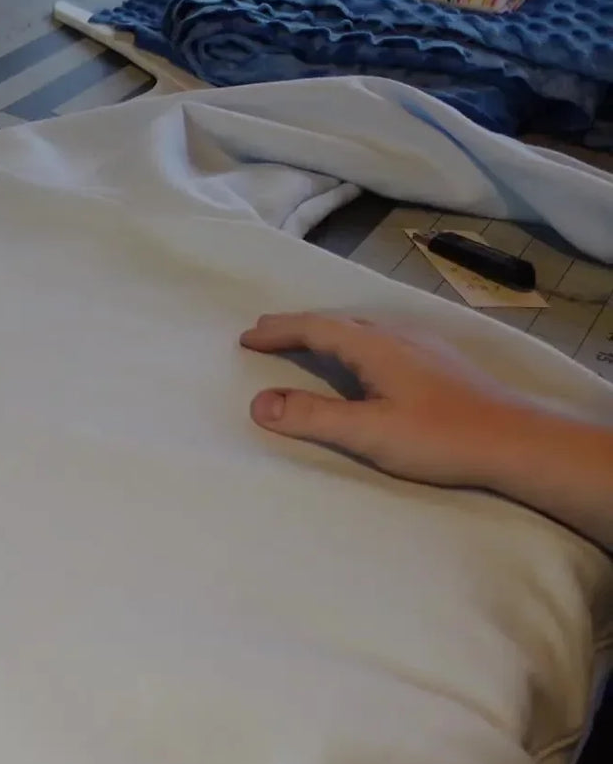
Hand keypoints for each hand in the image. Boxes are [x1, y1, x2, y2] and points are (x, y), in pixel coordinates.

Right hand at [239, 312, 539, 487]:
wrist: (517, 441)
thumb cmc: (440, 437)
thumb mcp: (368, 432)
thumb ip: (312, 417)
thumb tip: (257, 403)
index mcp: (375, 347)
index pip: (316, 328)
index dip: (279, 331)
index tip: (246, 338)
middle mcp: (397, 337)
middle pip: (338, 322)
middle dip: (298, 326)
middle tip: (265, 332)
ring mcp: (422, 348)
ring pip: (363, 329)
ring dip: (327, 332)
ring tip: (306, 342)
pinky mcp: (439, 364)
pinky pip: (382, 340)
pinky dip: (353, 342)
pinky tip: (364, 361)